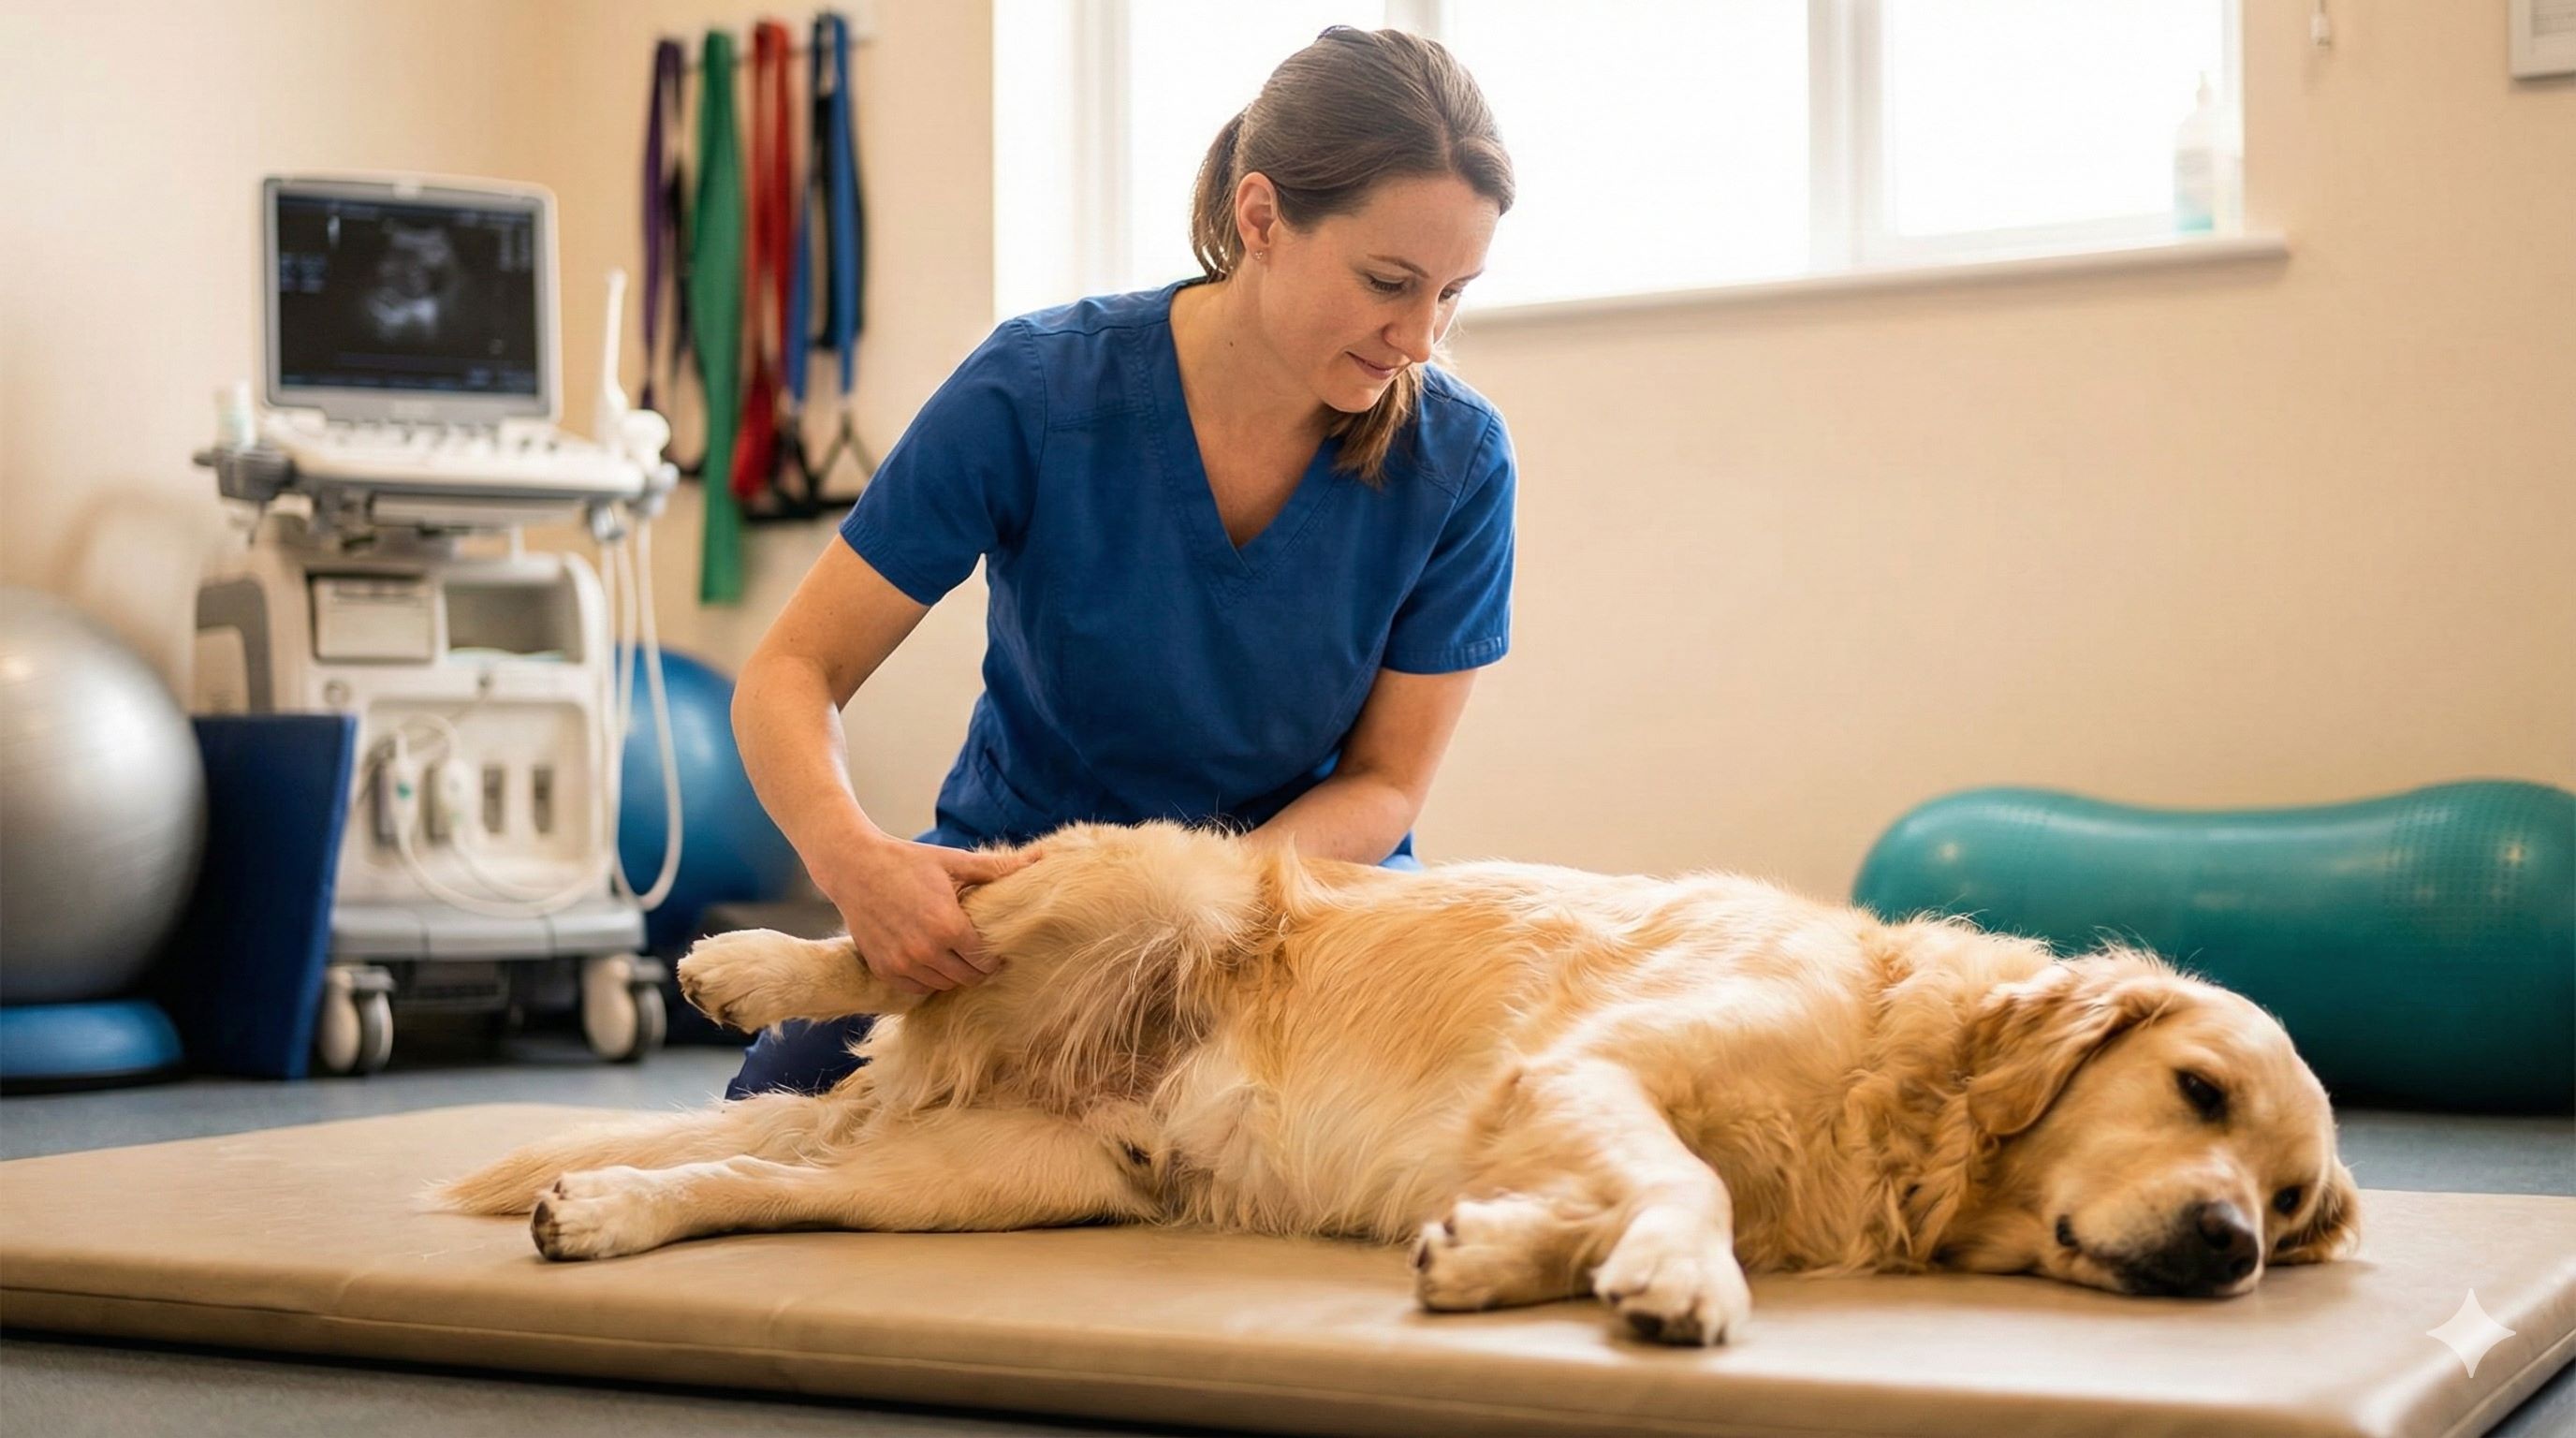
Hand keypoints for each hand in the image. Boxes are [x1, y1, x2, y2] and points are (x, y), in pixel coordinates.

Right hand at [817, 839, 1036, 997]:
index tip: (999, 950)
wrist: (854, 867)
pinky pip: (916, 988)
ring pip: (943, 985)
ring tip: (956, 954)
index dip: (995, 957)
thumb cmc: (908, 861)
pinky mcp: (883, 970)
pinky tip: (931, 959)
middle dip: (978, 968)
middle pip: (967, 978)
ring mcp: (902, 964)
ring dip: (953, 974)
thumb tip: (1041, 857)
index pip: (984, 960)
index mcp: (948, 926)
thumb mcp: (953, 861)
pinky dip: (926, 979)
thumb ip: (996, 868)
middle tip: (981, 954)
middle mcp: (925, 951)